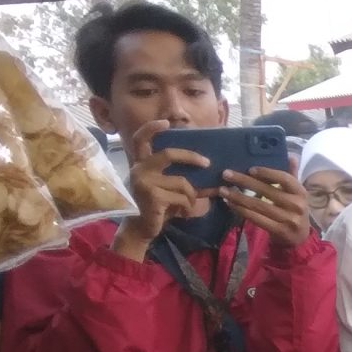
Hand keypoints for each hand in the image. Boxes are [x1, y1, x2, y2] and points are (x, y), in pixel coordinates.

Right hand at [118, 122, 206, 250]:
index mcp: (142, 163)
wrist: (142, 228)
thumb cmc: (158, 205)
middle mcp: (139, 169)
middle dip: (191, 157)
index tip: (166, 122)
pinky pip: (182, 197)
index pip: (140, 139)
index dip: (151, 128)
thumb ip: (182, 176)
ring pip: (182, 182)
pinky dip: (188, 206)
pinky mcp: (152, 196)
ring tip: (189, 203)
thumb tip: (211, 170)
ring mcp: (144, 182)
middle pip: (169, 154)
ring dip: (192, 194)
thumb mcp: (168, 188)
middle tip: (207, 163)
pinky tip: (183, 213)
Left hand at [217, 164, 311, 247]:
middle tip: (226, 174)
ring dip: (238, 197)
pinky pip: (256, 218)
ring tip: (223, 190)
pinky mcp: (279, 230)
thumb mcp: (296, 193)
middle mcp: (297, 205)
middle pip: (267, 191)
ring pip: (258, 205)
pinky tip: (230, 204)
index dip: (267, 173)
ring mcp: (288, 219)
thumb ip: (292, 175)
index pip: (285, 179)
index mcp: (301, 192)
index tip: (250, 169)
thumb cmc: (293, 210)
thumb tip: (291, 156)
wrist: (300, 238)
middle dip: (244, 181)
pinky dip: (241, 210)